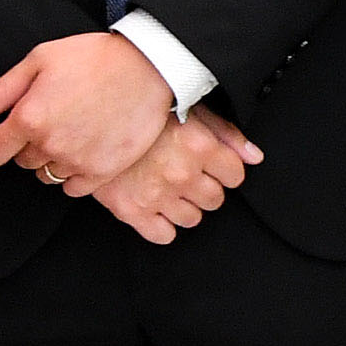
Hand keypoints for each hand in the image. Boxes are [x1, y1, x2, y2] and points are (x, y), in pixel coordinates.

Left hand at [0, 30, 176, 193]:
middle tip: (53, 122)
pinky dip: (74, 175)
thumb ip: (1, 90)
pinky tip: (86, 152)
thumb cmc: (94, 58)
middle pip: (23, 162)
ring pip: (48, 176)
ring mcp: (77, 161)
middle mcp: (49, 145)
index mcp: (28, 118)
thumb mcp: (40, 60)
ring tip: (72, 135)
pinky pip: (74, 189)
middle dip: (30, 146)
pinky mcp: (103, 171)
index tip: (9, 136)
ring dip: (53, 161)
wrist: (148, 67)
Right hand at [82, 110, 260, 244]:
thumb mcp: (190, 109)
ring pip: (192, 219)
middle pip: (215, 200)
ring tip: (167, 186)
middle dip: (205, 188)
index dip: (225, 171)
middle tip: (186, 174)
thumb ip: (227, 134)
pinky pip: (164, 236)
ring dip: (184, 206)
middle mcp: (182, 173)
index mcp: (199, 145)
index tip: (212, 165)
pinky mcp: (132, 211)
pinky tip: (155, 205)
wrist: (91, 117)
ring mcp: (157, 195)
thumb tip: (255, 157)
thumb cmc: (143, 110)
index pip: (235, 176)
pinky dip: (162, 225)